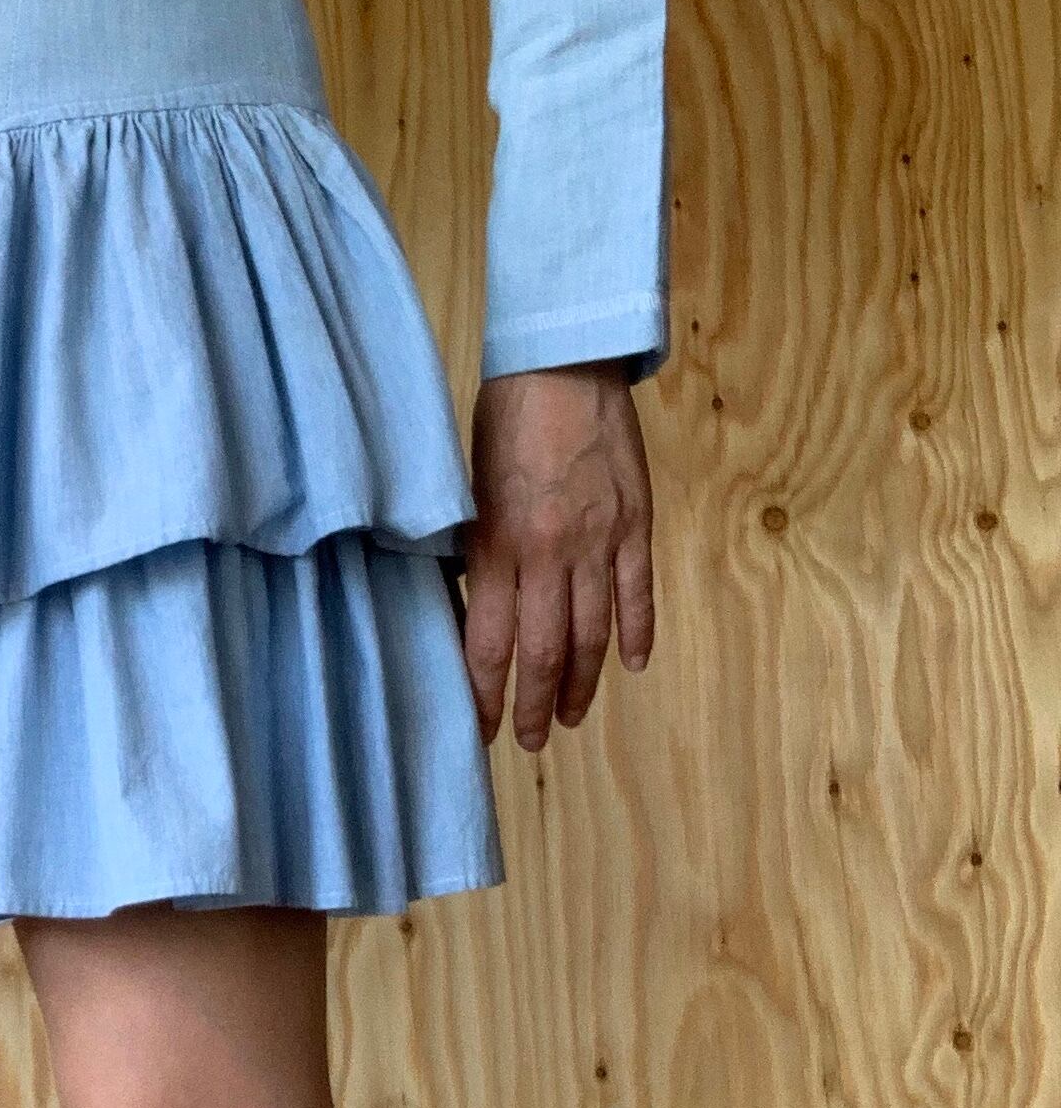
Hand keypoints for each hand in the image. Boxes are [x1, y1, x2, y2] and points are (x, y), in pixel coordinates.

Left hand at [458, 357, 654, 750]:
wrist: (563, 367)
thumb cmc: (503, 422)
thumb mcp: (467, 492)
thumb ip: (475, 553)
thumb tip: (474, 608)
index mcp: (498, 547)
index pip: (491, 643)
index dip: (486, 694)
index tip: (481, 729)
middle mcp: (550, 554)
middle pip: (544, 651)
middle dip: (533, 704)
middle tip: (529, 740)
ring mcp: (600, 543)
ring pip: (593, 633)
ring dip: (581, 682)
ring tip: (569, 716)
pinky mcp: (637, 525)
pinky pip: (639, 593)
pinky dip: (636, 634)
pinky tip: (631, 665)